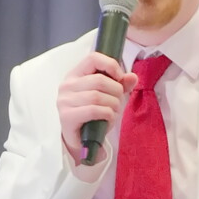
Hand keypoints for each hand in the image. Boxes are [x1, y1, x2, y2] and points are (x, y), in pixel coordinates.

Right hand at [57, 51, 137, 165]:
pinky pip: (93, 111)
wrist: (80, 140)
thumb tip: (133, 77)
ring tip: (114, 111)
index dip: (110, 65)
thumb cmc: (93, 115)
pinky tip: (109, 118)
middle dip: (116, 91)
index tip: (119, 78)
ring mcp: (64, 101)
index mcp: (75, 75)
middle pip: (99, 80)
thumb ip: (120, 85)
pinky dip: (107, 114)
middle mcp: (67, 85)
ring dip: (113, 104)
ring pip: (97, 96)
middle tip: (119, 101)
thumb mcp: (108, 96)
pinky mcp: (67, 116)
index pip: (93, 58)